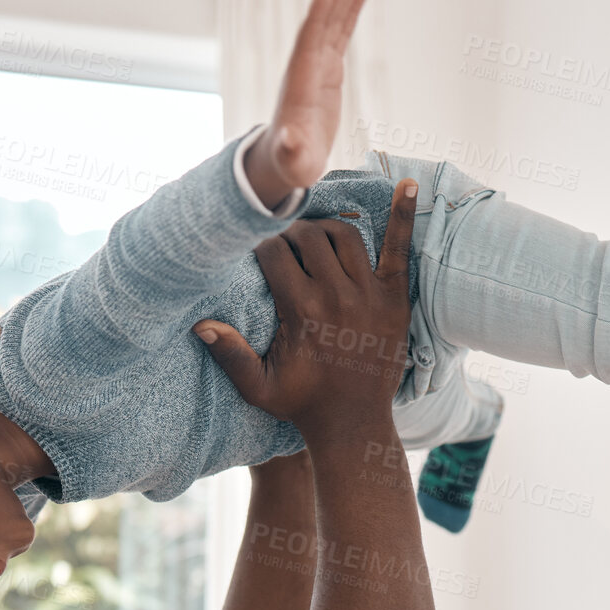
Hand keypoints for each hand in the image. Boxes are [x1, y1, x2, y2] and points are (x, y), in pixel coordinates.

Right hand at [195, 180, 415, 443]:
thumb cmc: (302, 405)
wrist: (353, 424)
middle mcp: (336, 295)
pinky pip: (400, 248)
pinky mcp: (395, 297)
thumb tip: (200, 324)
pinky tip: (408, 184)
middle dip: (290, 232)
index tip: (256, 252)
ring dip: (326, 227)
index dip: (260, 246)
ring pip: (344, 233)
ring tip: (314, 238)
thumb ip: (231, 355)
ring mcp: (369, 293)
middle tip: (284, 244)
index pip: (273, 252)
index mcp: (301, 310)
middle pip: (307, 235)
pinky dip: (404, 215)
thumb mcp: (258, 387)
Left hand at [242, 0, 367, 207]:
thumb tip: (288, 140)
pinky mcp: (328, 67)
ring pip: (333, 19)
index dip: (323, 9)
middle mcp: (307, 63)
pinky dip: (351, 11)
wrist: (287, 160)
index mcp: (300, 79)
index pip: (313, 34)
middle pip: (324, 17)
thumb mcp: (293, 160)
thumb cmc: (291, 162)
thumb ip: (291, 150)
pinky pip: (341, 31)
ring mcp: (317, 63)